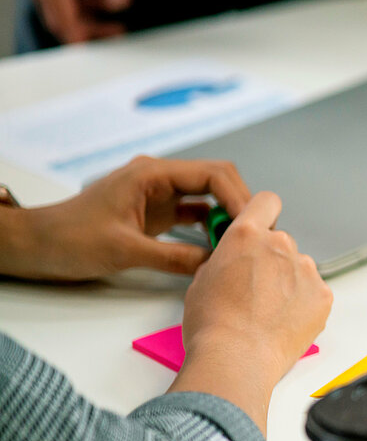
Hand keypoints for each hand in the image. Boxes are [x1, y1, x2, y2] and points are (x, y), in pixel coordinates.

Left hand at [0, 156, 249, 280]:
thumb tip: (216, 265)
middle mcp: (159, 179)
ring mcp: (159, 195)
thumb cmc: (70, 239)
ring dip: (228, 217)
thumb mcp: (125, 251)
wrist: (38, 245)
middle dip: (240, 205)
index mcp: (151, 174)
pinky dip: (212, 228)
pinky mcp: (158, 214)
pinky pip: (197, 215)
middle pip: (217, 181)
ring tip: (242, 243)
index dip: (239, 198)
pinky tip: (220, 247)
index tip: (251, 226)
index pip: (212, 175)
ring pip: (210, 198)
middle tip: (255, 235)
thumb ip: (174, 258)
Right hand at [173, 192, 331, 430]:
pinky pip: (314, 291)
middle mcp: (280, 245)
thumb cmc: (212, 325)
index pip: (266, 202)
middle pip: (281, 241)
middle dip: (272, 258)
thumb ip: (225, 259)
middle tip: (255, 289)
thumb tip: (234, 263)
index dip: (263, 213)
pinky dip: (304, 302)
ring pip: (299, 267)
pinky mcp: (323, 295)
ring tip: (269, 312)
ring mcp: (305, 270)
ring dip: (288, 281)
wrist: (236, 358)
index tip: (260, 227)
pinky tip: (285, 321)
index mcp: (246, 235)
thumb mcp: (201, 279)